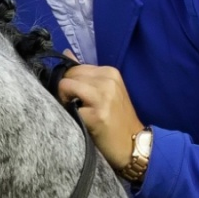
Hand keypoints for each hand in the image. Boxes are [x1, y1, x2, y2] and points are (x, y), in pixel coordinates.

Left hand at [57, 52, 143, 171]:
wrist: (133, 145)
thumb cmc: (117, 119)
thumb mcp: (106, 90)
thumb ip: (86, 73)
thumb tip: (66, 52)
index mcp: (110, 72)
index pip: (75, 67)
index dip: (70, 82)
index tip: (78, 97)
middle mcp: (108, 80)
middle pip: (69, 75)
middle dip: (66, 90)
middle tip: (78, 107)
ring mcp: (104, 96)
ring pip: (65, 86)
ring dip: (66, 100)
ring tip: (79, 113)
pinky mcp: (97, 114)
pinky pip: (68, 104)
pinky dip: (70, 113)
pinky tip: (83, 122)